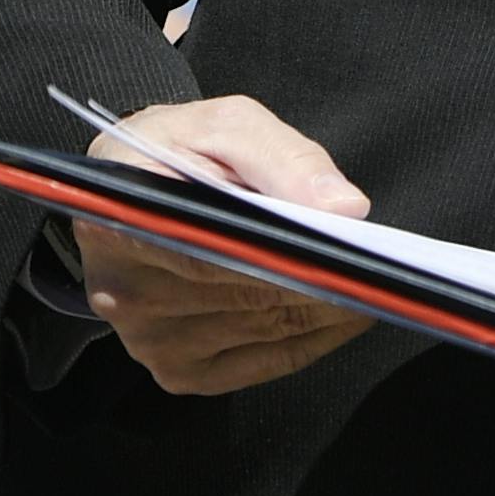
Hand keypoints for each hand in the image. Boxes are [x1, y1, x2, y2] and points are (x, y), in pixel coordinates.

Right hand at [66, 96, 375, 396]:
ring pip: (263, 330)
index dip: (277, 257)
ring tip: (369, 279)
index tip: (341, 251)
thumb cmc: (180, 149)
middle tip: (380, 264)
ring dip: (323, 309)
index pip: (202, 253)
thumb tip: (344, 209)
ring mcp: (149, 342)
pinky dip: (314, 337)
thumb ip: (282, 156)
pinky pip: (265, 361)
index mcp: (114, 223)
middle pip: (241, 297)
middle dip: (316, 279)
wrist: (134, 188)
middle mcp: (121, 295)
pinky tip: (344, 310)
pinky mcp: (177, 371)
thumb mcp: (225, 124)